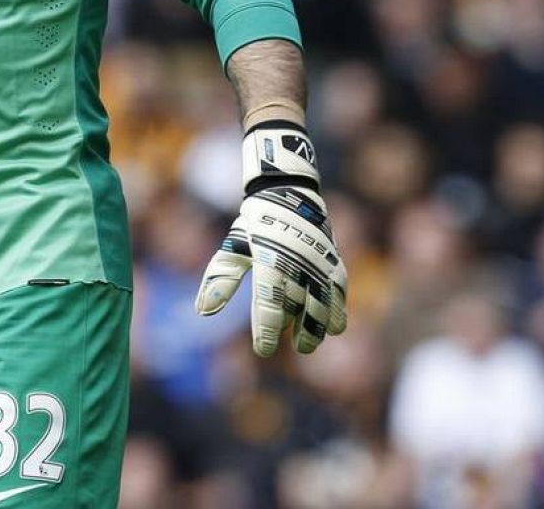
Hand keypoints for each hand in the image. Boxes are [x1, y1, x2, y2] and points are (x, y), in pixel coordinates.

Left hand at [195, 123, 348, 355]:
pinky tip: (335, 326)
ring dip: (319, 328)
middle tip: (295, 348)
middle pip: (300, 310)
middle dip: (299, 334)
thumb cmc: (255, 223)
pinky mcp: (334, 261)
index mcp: (270, 262)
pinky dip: (339, 310)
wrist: (288, 192)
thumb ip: (221, 279)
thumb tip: (203, 311)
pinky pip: (340, 291)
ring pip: (325, 305)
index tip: (263, 350)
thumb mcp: (234, 247)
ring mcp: (319, 263)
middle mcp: (297, 265)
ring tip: (309, 344)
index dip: (266, 331)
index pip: (268, 305)